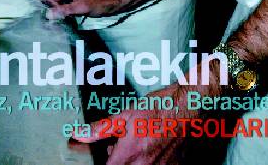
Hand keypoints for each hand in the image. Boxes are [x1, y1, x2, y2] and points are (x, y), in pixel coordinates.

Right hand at [45, 0, 122, 18]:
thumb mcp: (81, 8)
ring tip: (63, 20)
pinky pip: (64, 3)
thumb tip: (48, 14)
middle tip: (58, 21)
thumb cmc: (99, 3)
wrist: (113, 1)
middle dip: (55, 10)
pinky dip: (65, 11)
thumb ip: (64, 10)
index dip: (51, 9)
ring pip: (58, 3)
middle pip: (53, 0)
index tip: (52, 21)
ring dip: (60, 11)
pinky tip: (68, 17)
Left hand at [71, 84, 188, 164]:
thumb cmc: (158, 108)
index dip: (105, 161)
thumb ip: (101, 128)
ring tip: (135, 148)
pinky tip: (148, 150)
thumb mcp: (127, 113)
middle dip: (117, 161)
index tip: (108, 152)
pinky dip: (146, 163)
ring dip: (131, 162)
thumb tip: (79, 135)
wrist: (188, 108)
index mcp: (128, 155)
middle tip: (119, 147)